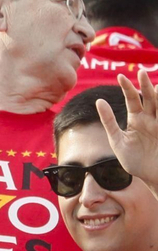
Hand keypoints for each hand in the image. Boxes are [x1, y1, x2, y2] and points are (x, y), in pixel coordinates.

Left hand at [102, 70, 157, 186]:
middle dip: (145, 86)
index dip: (127, 88)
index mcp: (137, 119)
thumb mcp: (117, 141)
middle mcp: (151, 119)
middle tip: (141, 73)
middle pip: (149, 98)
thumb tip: (99, 101)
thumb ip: (109, 121)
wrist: (151, 178)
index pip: (132, 99)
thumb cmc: (134, 161)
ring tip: (156, 86)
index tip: (120, 76)